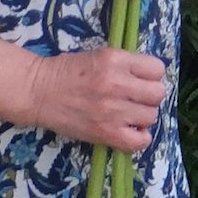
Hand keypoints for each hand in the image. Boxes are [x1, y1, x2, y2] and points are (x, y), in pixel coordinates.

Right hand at [27, 47, 166, 151]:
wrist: (39, 91)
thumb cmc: (68, 71)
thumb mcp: (100, 55)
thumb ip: (125, 64)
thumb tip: (149, 77)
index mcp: (115, 60)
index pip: (157, 68)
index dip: (152, 75)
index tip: (142, 79)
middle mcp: (117, 84)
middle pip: (157, 93)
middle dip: (150, 95)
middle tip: (136, 97)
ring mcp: (112, 111)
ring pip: (151, 116)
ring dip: (143, 115)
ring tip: (129, 113)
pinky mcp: (105, 133)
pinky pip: (139, 141)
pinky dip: (139, 137)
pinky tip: (129, 129)